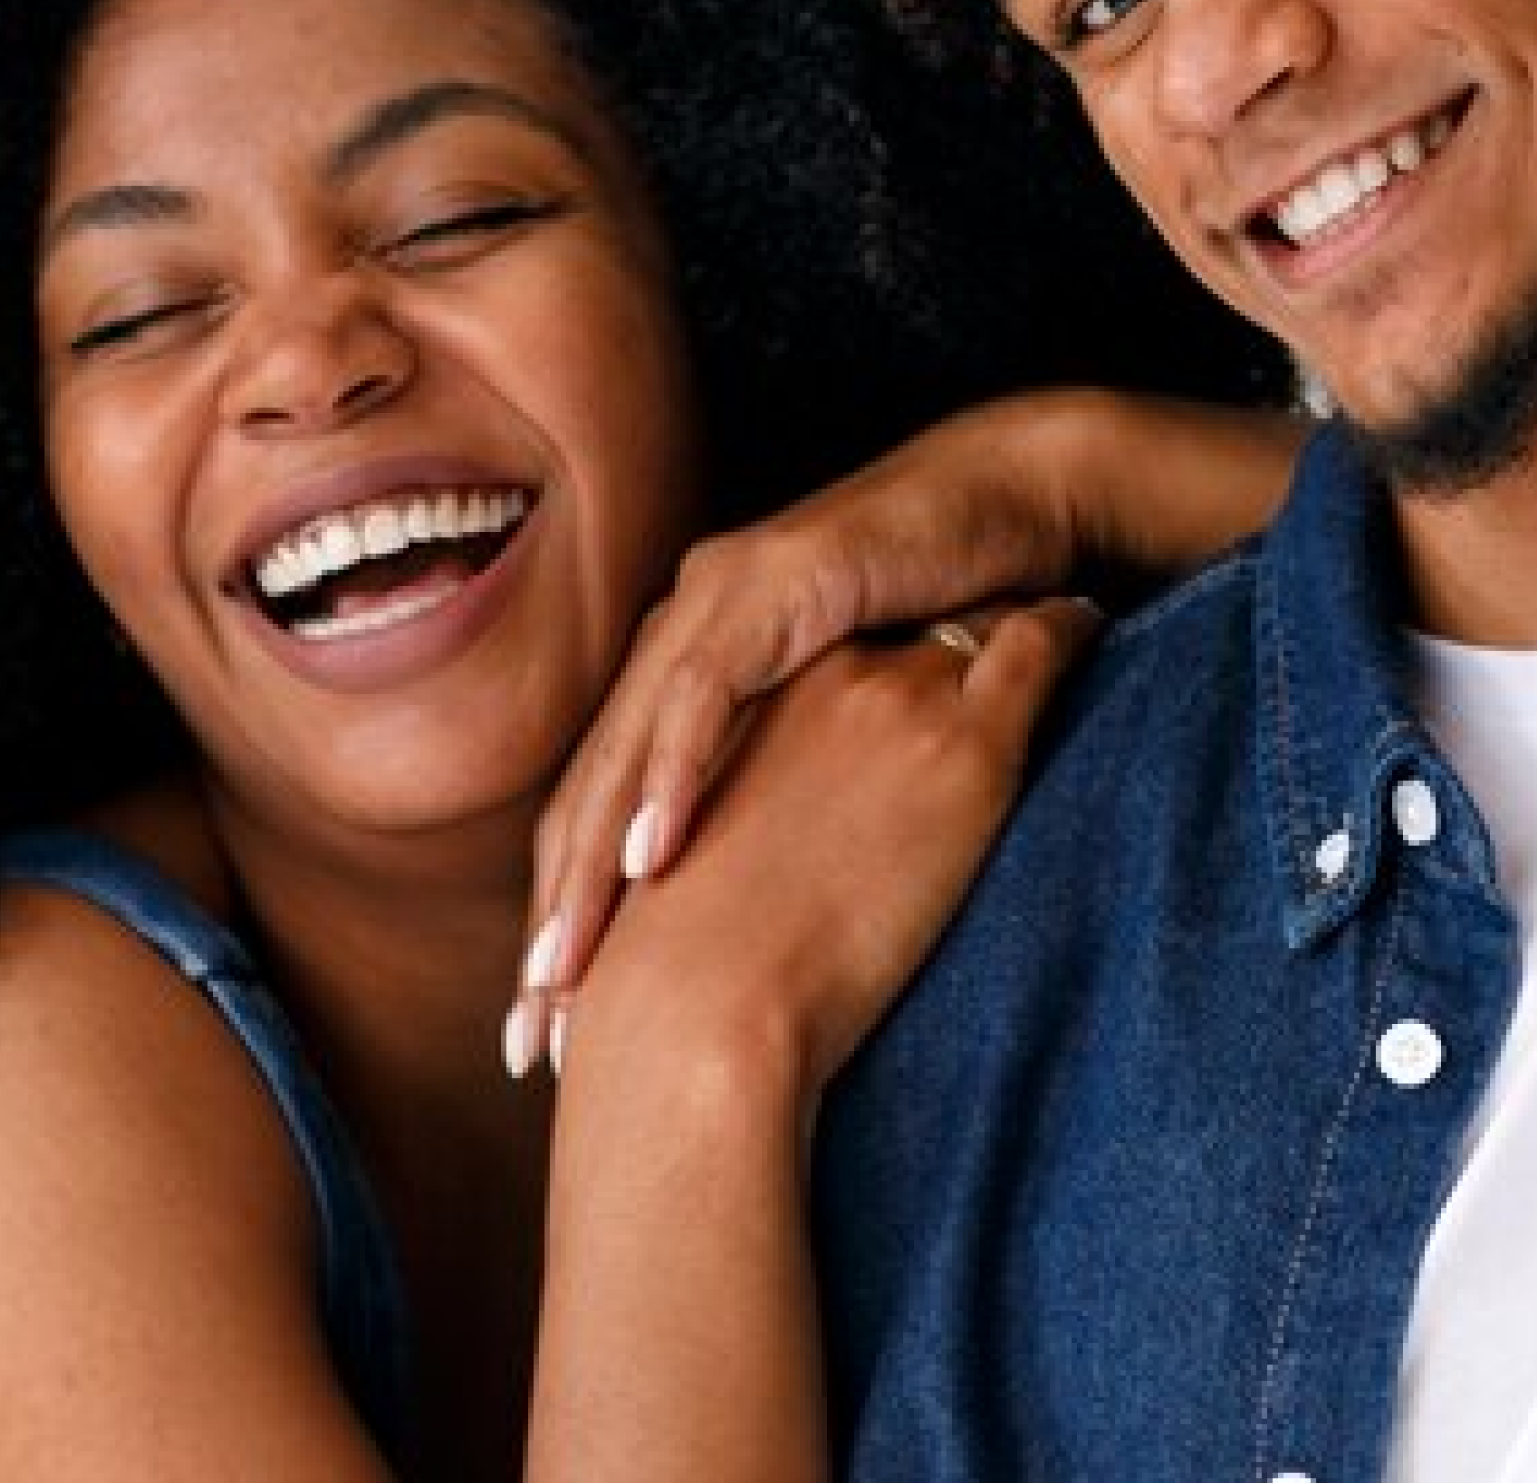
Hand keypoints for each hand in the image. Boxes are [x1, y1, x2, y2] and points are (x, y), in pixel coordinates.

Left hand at [509, 390, 1290, 1071]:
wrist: (1006, 498)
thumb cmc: (941, 617)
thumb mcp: (854, 730)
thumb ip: (799, 787)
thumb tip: (768, 902)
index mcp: (685, 673)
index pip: (606, 814)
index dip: (572, 920)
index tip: (555, 1035)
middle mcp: (677, 635)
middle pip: (591, 796)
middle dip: (555, 922)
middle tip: (530, 1039)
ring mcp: (715, 603)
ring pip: (627, 753)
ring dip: (591, 866)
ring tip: (562, 969)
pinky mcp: (768, 585)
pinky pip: (703, 695)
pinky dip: (672, 777)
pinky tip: (649, 856)